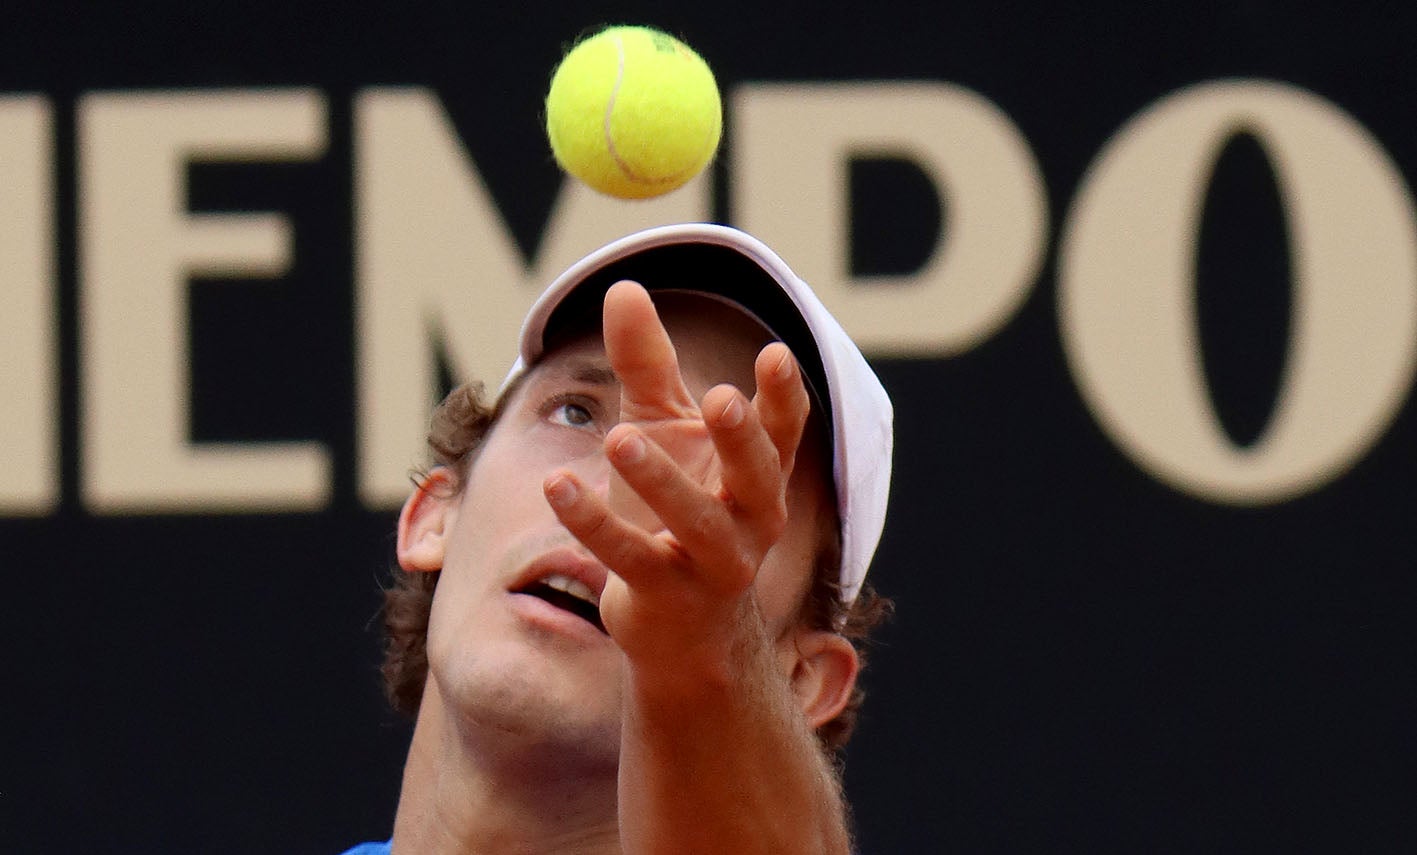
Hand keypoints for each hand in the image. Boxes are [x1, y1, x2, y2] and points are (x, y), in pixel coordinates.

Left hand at [543, 280, 810, 677]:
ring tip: (619, 440)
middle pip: (757, 477)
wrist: (681, 631)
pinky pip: (630, 558)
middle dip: (741, 439)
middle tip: (720, 399)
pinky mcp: (664, 597)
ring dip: (659, 482)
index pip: (783, 433)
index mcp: (758, 477)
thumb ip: (647, 364)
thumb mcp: (663, 431)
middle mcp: (751, 522)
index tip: (775, 354)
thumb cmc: (675, 512)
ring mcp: (713, 565)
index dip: (783, 398)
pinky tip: (557, 485)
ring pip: (695, 522)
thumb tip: (623, 286)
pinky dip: (592, 523)